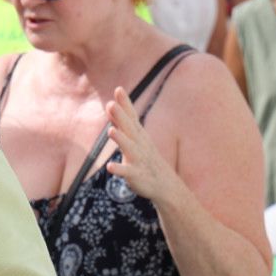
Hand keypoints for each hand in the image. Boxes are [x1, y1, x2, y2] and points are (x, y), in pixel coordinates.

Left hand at [104, 87, 184, 204]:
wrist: (165, 185)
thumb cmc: (146, 158)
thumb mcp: (135, 139)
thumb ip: (122, 123)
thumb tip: (111, 105)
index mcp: (138, 136)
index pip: (131, 117)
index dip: (125, 104)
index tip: (118, 89)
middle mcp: (140, 145)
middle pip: (129, 128)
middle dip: (121, 117)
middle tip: (111, 104)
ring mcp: (139, 159)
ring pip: (129, 148)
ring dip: (120, 139)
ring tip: (111, 131)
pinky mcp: (136, 175)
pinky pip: (127, 172)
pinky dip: (119, 169)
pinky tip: (110, 167)